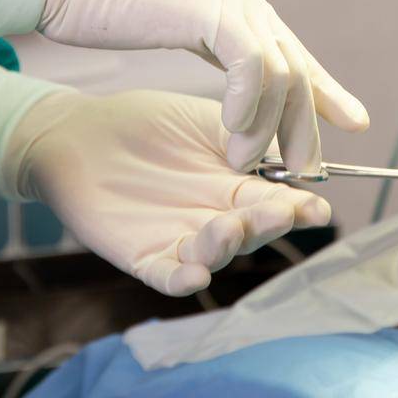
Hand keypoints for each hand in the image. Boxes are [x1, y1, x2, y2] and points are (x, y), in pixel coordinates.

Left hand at [10, 89, 331, 295]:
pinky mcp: (144, 257)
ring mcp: (181, 240)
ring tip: (233, 227)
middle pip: (251, 230)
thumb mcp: (206, 120)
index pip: (276, 201)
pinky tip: (196, 275)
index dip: (298, 207)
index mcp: (236, 186)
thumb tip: (292, 155)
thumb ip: (247, 133)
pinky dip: (182, 278)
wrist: (81, 132)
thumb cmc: (146, 122)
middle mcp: (216, 219)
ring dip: (227, 246)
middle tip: (283, 212)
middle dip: (268, 223)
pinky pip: (167, 275)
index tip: (316, 207)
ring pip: (214, 254)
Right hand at [21, 0, 368, 172]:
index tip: (355, 122)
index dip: (327, 90)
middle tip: (305, 172)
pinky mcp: (207, 6)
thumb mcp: (169, 24)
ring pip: (281, 73)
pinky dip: (250, 105)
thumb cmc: (100, 2)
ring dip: (270, 127)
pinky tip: (235, 134)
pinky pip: (251, 64)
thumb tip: (230, 77)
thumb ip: (208, 42)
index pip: (294, 54)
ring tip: (248, 165)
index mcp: (235, 2)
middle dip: (306, 126)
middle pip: (297, 70)